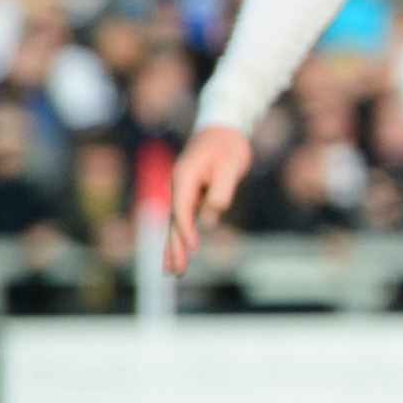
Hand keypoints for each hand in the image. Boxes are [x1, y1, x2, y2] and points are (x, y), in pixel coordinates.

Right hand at [166, 125, 250, 276]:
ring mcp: (183, 193)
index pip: (182, 209)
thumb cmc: (228, 147)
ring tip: (172, 272)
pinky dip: (181, 237)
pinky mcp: (191, 197)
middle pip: (173, 222)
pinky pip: (184, 221)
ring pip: (176, 224)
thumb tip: (209, 220)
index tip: (193, 247)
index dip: (186, 229)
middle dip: (174, 248)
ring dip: (174, 248)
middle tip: (175, 272)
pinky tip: (181, 254)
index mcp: (184, 177)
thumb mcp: (231, 166)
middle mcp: (178, 187)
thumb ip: (221, 191)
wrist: (223, 131)